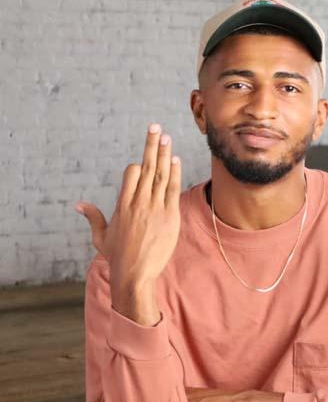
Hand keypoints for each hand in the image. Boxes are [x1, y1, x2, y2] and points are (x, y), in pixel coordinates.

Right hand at [76, 124, 181, 324]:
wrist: (135, 274)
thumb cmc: (118, 257)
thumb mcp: (101, 237)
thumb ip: (93, 217)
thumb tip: (79, 204)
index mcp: (122, 205)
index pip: (131, 174)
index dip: (138, 165)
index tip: (143, 157)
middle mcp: (139, 203)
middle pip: (147, 168)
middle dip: (151, 146)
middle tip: (155, 127)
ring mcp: (155, 209)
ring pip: (161, 175)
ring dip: (164, 154)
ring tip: (166, 137)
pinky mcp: (170, 217)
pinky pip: (172, 190)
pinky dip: (174, 174)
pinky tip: (175, 160)